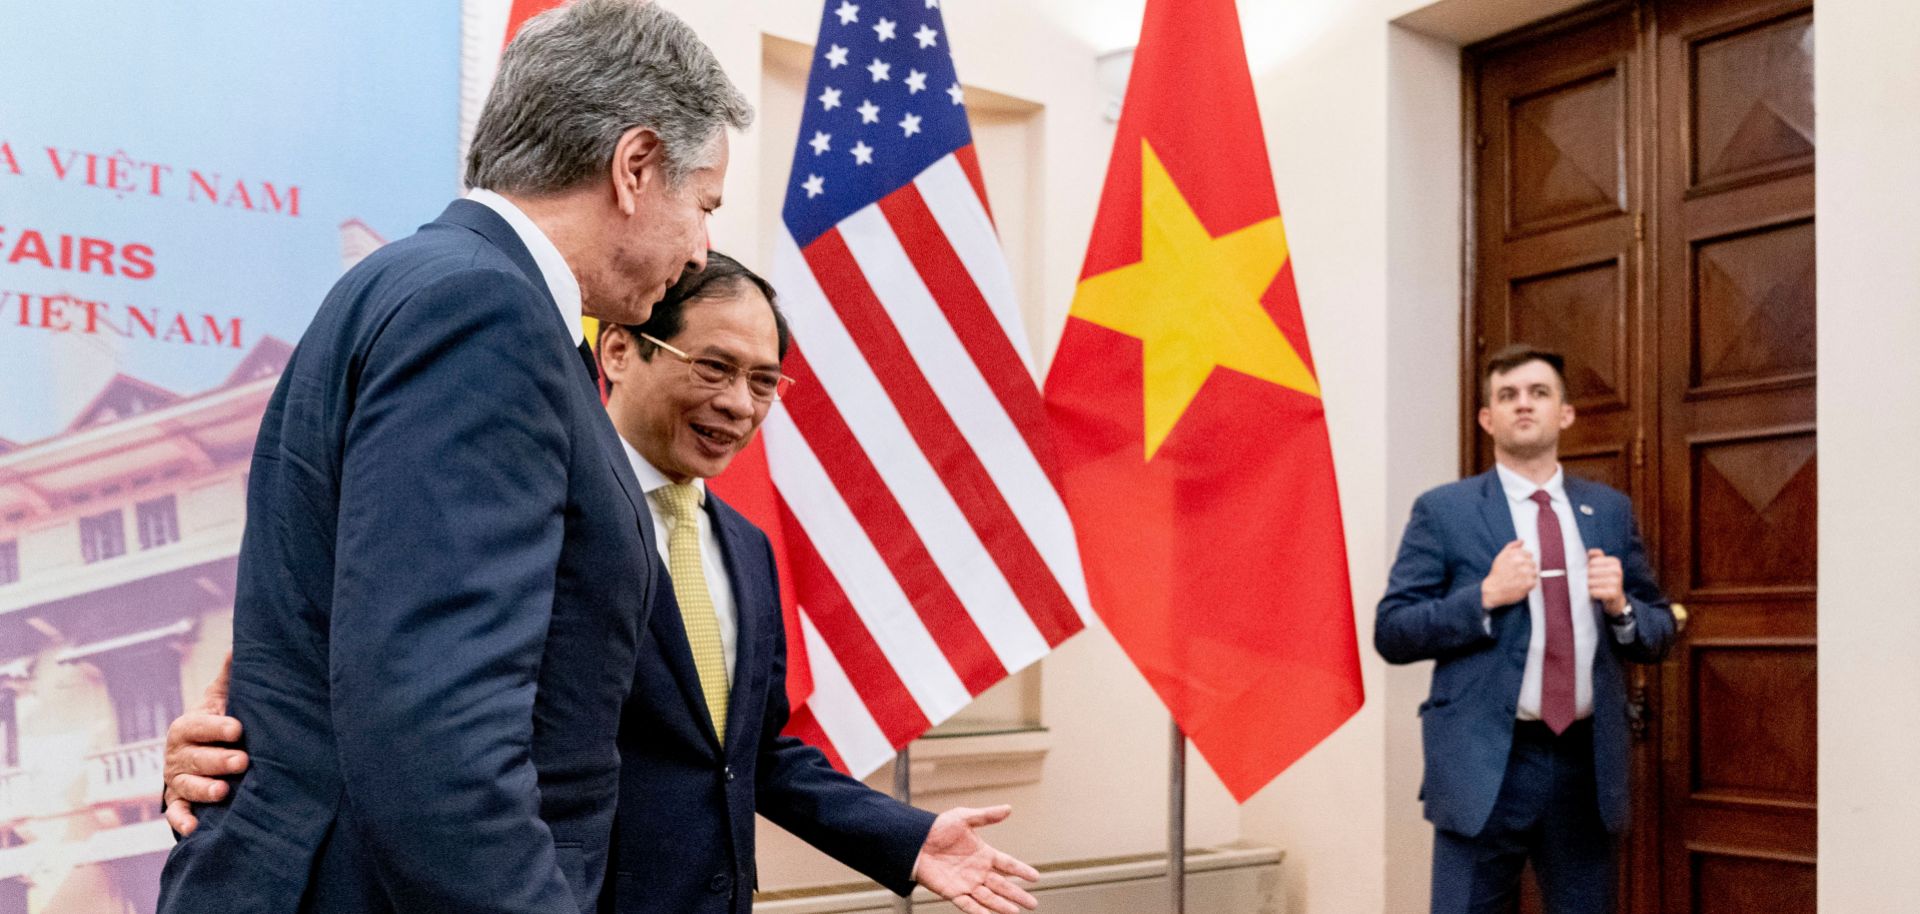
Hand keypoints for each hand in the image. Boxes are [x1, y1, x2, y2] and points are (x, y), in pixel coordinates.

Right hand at [163, 652, 249, 835]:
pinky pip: (176, 813)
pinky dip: (182, 821)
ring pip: (188, 785)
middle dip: (218, 760)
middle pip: (196, 758)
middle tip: (242, 761)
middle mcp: (178, 754)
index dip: (216, 727)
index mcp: (187, 727)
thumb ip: (227, 678)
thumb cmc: (215, 725)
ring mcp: (177, 779)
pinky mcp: (179, 802)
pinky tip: (194, 828)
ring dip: (204, 789)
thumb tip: (238, 645)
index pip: (198, 726)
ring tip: (224, 791)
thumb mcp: (219, 701)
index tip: (238, 728)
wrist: (198, 755)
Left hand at [913, 805, 1040, 913]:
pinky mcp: (952, 892)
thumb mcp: (963, 817)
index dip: (1021, 871)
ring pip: (988, 897)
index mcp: (983, 854)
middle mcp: (978, 871)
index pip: (1007, 864)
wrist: (914, 841)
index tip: (1035, 877)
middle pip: (1002, 885)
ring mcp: (966, 883)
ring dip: (1002, 905)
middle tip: (1033, 904)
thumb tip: (1008, 808)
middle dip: (1017, 895)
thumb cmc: (938, 828)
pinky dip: (979, 911)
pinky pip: (968, 904)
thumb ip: (986, 816)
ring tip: (1016, 912)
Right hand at [1481, 540, 1537, 608]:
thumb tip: (1522, 541)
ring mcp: (1525, 573)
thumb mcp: (1501, 556)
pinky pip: (1534, 582)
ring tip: (1518, 580)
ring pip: (1535, 573)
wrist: (1493, 590)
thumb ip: (1512, 546)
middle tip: (1517, 574)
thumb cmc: (1497, 573)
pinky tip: (1520, 585)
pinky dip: (1528, 585)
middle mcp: (1520, 562)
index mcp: (1514, 554)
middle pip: (1533, 563)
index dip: (1524, 561)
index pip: (1529, 554)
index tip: (1518, 566)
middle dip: (1527, 569)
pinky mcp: (1528, 583)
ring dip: (1528, 577)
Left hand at [1586, 549, 1627, 615]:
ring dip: (1588, 586)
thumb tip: (1590, 552)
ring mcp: (1617, 582)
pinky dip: (1591, 593)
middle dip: (1587, 577)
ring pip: (1591, 582)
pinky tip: (1595, 593)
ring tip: (1593, 587)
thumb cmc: (1605, 579)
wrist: (1615, 599)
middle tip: (1591, 581)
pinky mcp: (1614, 594)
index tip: (1593, 572)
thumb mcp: (1602, 566)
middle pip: (1591, 572)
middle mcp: (1618, 571)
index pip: (1592, 562)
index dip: (1588, 568)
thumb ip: (1596, 557)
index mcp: (1615, 561)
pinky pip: (1594, 592)